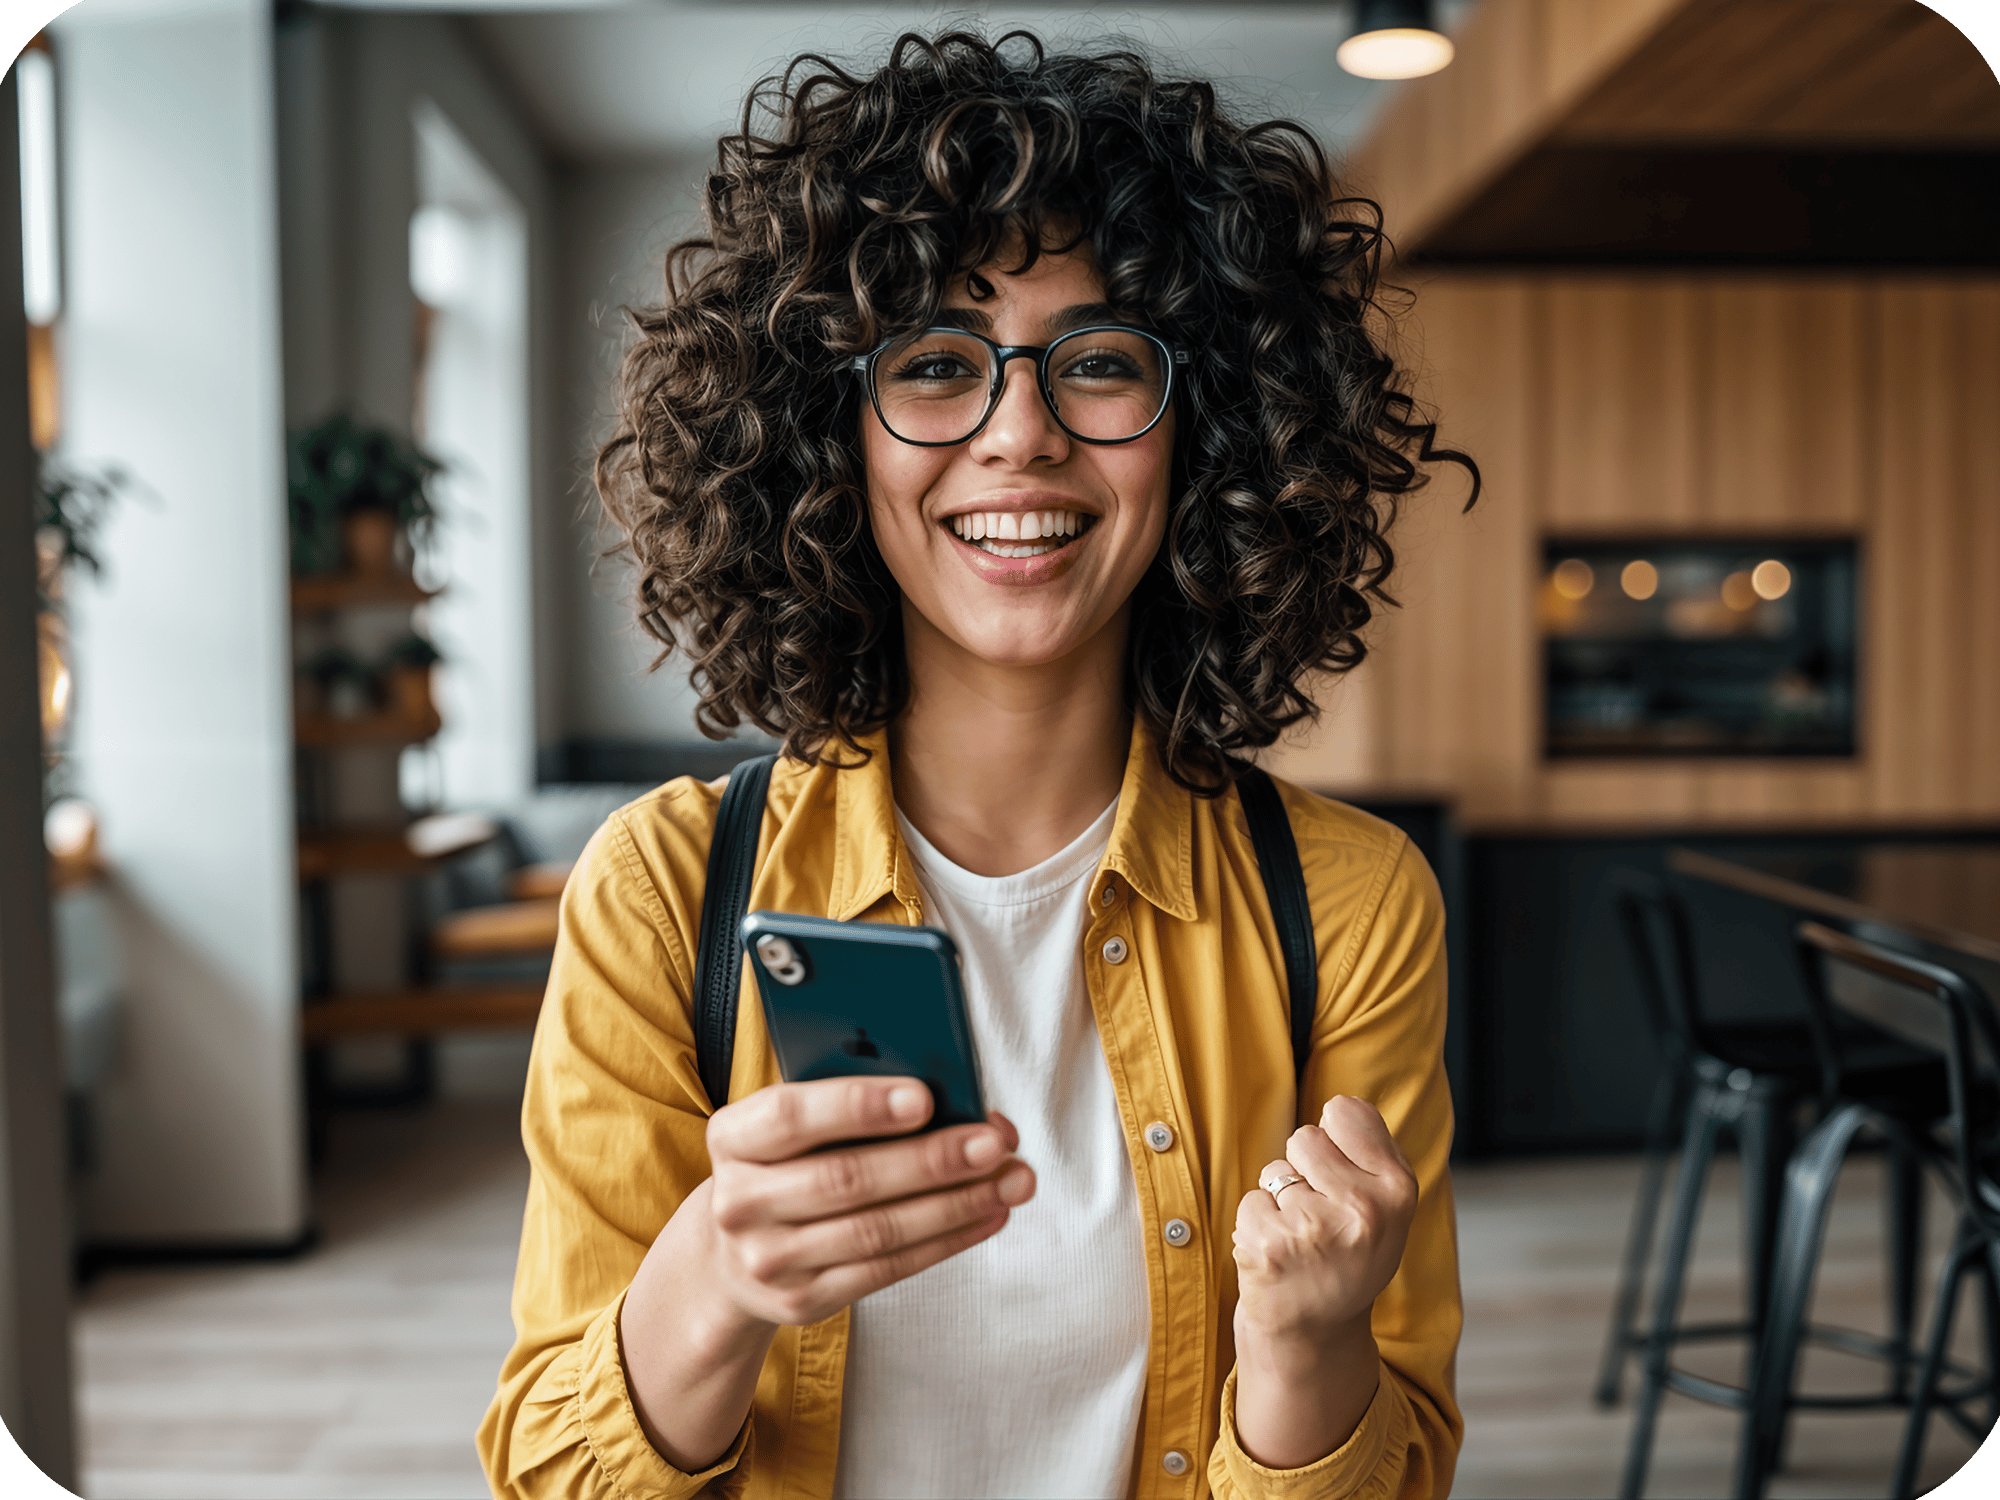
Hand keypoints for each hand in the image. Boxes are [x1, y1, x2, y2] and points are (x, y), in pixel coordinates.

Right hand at [697, 1076, 1033, 1331]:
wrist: (729, 1255)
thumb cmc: (781, 1165)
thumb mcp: (786, 1128)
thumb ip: (844, 1104)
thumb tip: (946, 1094)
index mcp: (733, 1138)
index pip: (791, 1117)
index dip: (858, 1106)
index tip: (924, 1096)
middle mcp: (740, 1203)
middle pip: (846, 1179)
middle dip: (930, 1159)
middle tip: (992, 1141)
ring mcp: (769, 1260)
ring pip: (876, 1231)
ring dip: (954, 1204)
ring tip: (1009, 1179)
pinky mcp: (803, 1300)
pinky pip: (886, 1269)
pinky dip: (946, 1240)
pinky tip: (986, 1215)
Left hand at [1227, 1096, 1416, 1468]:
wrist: (1315, 1334)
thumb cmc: (1347, 1255)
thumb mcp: (1386, 1207)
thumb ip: (1372, 1153)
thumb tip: (1339, 1107)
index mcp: (1399, 1191)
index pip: (1344, 1111)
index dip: (1334, 1140)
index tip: (1344, 1176)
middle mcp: (1364, 1211)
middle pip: (1304, 1138)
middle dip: (1303, 1170)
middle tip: (1320, 1217)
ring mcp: (1315, 1230)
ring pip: (1275, 1173)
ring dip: (1278, 1201)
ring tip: (1301, 1241)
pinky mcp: (1270, 1247)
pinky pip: (1250, 1202)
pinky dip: (1256, 1225)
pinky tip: (1279, 1257)